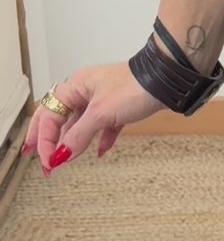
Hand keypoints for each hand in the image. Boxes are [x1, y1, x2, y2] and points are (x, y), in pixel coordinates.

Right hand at [21, 63, 168, 174]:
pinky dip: (100, 140)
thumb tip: (60, 155)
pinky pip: (104, 126)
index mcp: (75, 87)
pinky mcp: (120, 107)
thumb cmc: (134, 86)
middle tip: (39, 158)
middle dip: (48, 139)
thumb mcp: (101, 113)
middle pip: (59, 117)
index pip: (49, 115)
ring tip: (63, 160)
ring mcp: (103, 99)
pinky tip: (100, 152)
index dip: (44, 140)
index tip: (47, 161)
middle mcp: (85, 91)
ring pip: (80, 123)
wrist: (168, 79)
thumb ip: (78, 135)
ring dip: (72, 143)